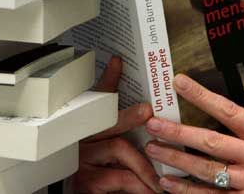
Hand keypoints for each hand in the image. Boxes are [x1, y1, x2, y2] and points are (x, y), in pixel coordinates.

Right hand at [72, 57, 161, 193]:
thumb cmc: (100, 178)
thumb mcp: (112, 154)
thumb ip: (125, 137)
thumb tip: (150, 117)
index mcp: (88, 130)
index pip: (97, 99)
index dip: (107, 80)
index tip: (117, 61)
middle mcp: (81, 141)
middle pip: (106, 121)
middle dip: (129, 115)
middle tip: (146, 110)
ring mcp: (82, 160)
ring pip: (119, 148)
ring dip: (146, 159)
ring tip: (163, 168)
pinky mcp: (87, 182)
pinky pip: (122, 178)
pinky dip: (143, 183)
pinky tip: (155, 187)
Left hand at [143, 74, 243, 193]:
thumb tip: (209, 110)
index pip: (229, 111)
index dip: (202, 96)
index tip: (179, 83)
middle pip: (211, 142)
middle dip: (178, 132)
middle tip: (153, 124)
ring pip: (206, 170)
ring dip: (176, 160)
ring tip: (154, 149)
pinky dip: (185, 190)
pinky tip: (167, 182)